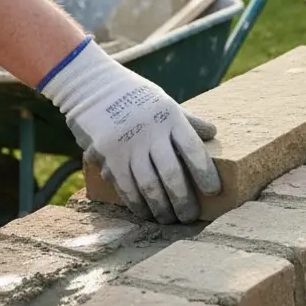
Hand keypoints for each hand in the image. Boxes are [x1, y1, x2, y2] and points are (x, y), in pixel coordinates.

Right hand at [38, 39, 221, 223]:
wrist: (92, 85)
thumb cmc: (135, 97)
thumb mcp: (164, 102)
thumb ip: (187, 121)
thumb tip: (213, 133)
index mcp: (170, 117)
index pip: (194, 150)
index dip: (206, 174)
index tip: (214, 192)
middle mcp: (151, 131)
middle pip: (172, 174)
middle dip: (183, 201)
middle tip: (190, 217)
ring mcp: (129, 144)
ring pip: (149, 186)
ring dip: (160, 208)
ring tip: (169, 219)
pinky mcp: (109, 154)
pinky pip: (126, 186)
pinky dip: (137, 204)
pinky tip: (146, 213)